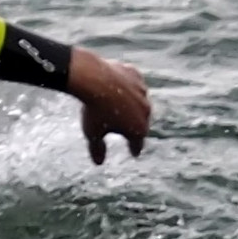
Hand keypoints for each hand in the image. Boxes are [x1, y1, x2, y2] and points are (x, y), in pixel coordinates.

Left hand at [68, 47, 150, 163]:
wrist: (92, 78)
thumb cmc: (93, 109)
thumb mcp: (93, 133)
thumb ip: (97, 149)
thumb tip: (99, 163)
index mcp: (138, 129)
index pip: (138, 144)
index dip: (134, 149)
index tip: (133, 152)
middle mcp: (146, 111)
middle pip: (141, 122)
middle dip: (133, 125)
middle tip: (126, 128)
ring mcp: (142, 92)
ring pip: (139, 101)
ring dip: (132, 105)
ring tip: (120, 105)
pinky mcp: (136, 75)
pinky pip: (133, 83)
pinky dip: (127, 86)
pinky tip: (117, 87)